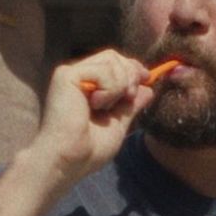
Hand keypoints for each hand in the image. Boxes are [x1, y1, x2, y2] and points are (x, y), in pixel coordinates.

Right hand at [31, 48, 153, 183]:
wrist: (70, 160)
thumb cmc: (88, 150)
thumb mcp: (118, 124)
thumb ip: (130, 105)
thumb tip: (148, 89)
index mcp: (88, 87)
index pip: (114, 63)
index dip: (132, 68)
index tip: (146, 78)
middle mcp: (78, 77)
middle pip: (114, 56)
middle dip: (131, 74)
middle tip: (129, 97)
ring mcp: (71, 74)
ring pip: (112, 60)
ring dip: (120, 85)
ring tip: (106, 107)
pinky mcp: (66, 75)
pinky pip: (103, 70)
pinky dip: (109, 89)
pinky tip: (95, 105)